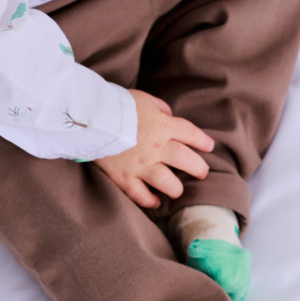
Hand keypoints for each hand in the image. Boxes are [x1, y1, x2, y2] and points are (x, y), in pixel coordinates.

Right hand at [95, 90, 213, 208]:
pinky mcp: (124, 177)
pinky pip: (141, 195)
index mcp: (163, 126)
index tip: (209, 146)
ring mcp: (141, 165)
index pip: (191, 134)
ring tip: (177, 189)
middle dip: (198, 168)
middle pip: (187, 161)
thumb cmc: (117, 103)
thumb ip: (160, 109)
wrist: (90, 116)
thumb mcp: (144, 98)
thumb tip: (168, 117)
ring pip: (169, 183)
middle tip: (201, 172)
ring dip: (176, 187)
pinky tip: (156, 202)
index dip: (202, 141)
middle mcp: (157, 148)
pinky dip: (150, 201)